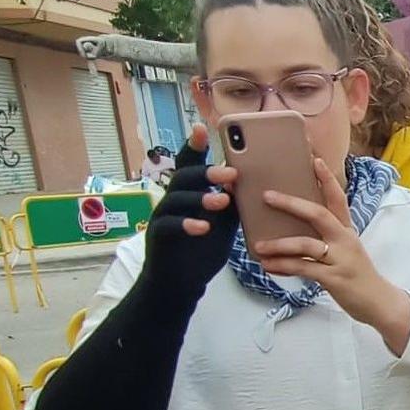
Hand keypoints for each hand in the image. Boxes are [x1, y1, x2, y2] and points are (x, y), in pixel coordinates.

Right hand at [141, 126, 239, 301]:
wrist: (182, 281)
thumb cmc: (203, 247)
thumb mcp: (225, 223)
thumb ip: (233, 202)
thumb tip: (250, 182)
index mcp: (190, 192)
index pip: (191, 164)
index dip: (195, 146)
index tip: (203, 128)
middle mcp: (174, 199)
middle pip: (185, 176)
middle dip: (207, 172)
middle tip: (231, 173)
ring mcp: (163, 216)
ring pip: (176, 198)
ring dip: (201, 198)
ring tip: (221, 202)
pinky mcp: (159, 236)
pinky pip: (170, 225)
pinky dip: (187, 224)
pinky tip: (202, 227)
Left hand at [254, 157, 409, 342]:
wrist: (378, 302)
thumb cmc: (356, 274)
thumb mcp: (345, 249)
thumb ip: (325, 237)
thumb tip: (291, 228)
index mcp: (346, 230)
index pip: (338, 198)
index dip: (326, 179)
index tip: (314, 159)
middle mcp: (345, 239)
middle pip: (318, 214)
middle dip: (291, 203)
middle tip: (267, 195)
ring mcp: (340, 258)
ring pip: (306, 244)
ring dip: (280, 244)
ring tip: (258, 246)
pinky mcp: (334, 278)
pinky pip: (304, 269)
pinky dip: (284, 267)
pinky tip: (268, 266)